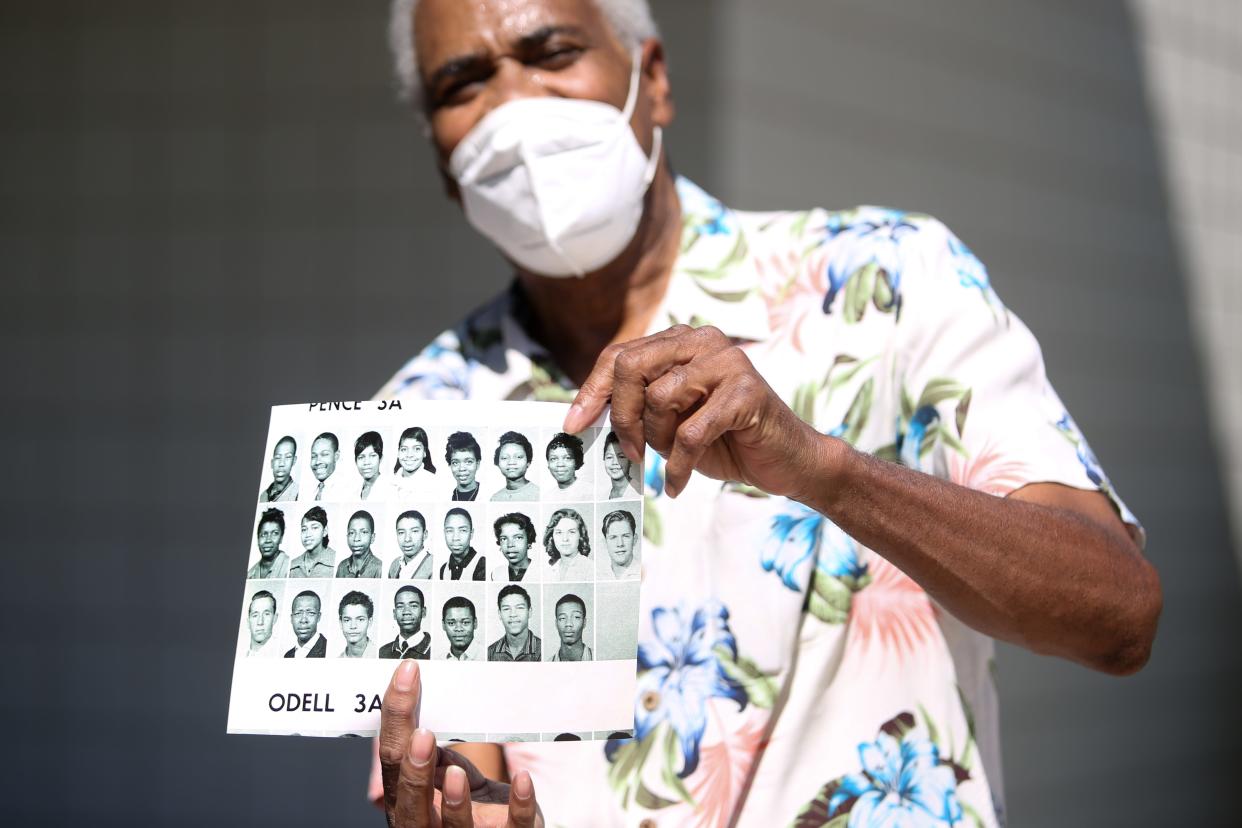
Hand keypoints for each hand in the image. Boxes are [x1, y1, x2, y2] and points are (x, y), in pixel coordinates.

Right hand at [378, 661, 542, 826]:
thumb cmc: (471, 807)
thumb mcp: (447, 777)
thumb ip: (435, 756)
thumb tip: (422, 711)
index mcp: (408, 802)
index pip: (393, 763)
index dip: (396, 722)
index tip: (407, 680)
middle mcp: (429, 824)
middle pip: (413, 807)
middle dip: (415, 773)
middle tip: (422, 736)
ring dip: (454, 801)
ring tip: (456, 773)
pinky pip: (513, 827)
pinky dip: (518, 805)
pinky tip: (522, 780)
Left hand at [564, 324, 829, 498]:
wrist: (787, 461)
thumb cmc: (724, 440)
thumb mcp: (671, 419)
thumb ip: (638, 404)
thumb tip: (584, 414)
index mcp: (682, 341)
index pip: (620, 355)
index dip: (591, 391)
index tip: (573, 425)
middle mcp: (704, 341)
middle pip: (632, 367)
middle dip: (621, 416)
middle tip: (628, 452)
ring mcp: (728, 362)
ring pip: (660, 398)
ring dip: (656, 441)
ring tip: (669, 459)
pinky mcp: (746, 392)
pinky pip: (690, 433)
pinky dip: (677, 465)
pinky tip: (676, 482)